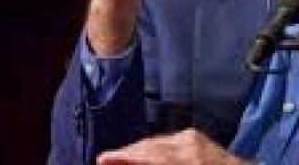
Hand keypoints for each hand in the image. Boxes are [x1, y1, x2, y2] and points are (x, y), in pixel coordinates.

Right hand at [97, 128, 247, 164]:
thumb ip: (155, 163)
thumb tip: (134, 161)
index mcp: (187, 159)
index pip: (147, 154)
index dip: (122, 157)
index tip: (102, 159)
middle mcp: (189, 144)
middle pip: (149, 146)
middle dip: (126, 154)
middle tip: (106, 160)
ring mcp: (194, 138)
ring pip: (156, 141)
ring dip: (137, 151)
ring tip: (121, 159)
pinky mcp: (196, 136)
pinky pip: (167, 140)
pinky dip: (152, 149)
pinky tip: (143, 155)